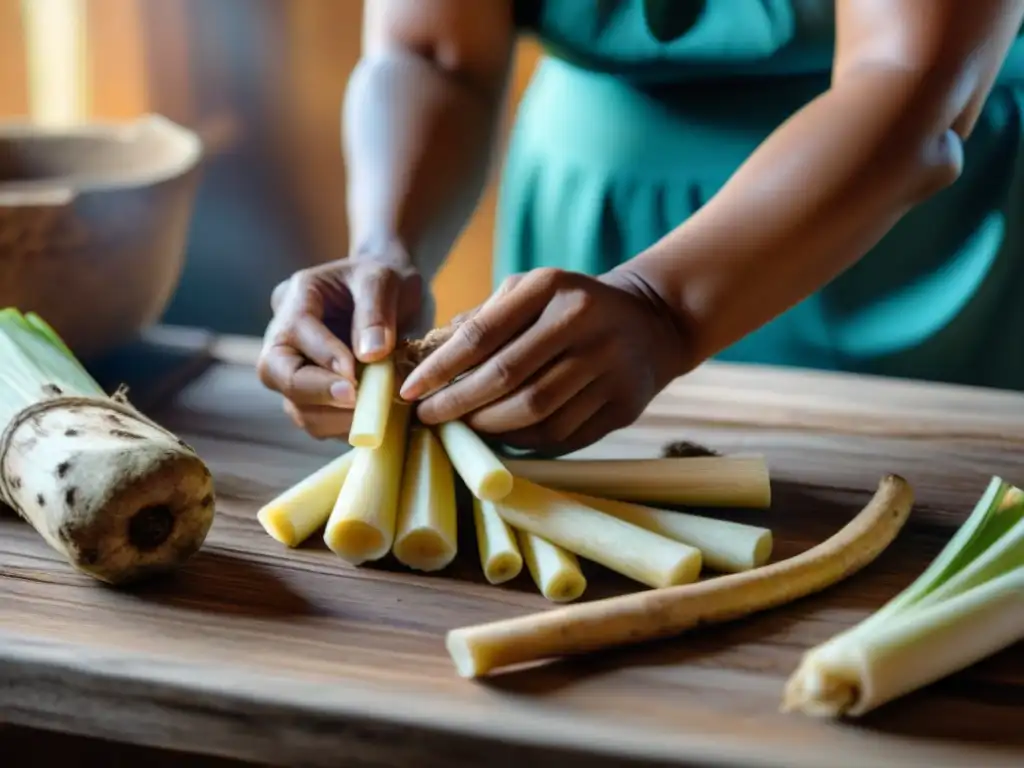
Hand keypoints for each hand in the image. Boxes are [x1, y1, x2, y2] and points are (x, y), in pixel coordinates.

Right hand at [257, 246, 425, 439]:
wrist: (393, 292)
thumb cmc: (386, 278)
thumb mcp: (385, 280)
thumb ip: (376, 312)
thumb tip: (370, 355)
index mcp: (297, 297)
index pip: (295, 330)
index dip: (323, 355)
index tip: (356, 373)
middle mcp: (286, 335)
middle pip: (274, 372)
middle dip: (314, 391)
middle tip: (355, 400)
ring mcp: (297, 367)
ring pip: (293, 404)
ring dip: (332, 416)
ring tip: (374, 411)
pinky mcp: (315, 394)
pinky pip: (318, 420)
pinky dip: (344, 426)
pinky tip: (374, 419)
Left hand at [399, 267, 690, 454]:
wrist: (652, 322)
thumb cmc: (571, 307)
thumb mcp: (530, 292)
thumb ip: (482, 318)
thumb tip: (426, 357)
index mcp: (552, 288)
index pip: (482, 334)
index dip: (440, 368)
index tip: (409, 391)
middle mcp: (584, 322)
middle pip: (506, 378)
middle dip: (459, 404)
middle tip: (429, 418)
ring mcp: (609, 365)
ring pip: (535, 412)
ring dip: (489, 428)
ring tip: (464, 428)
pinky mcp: (625, 403)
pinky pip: (563, 434)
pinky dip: (525, 441)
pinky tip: (503, 436)